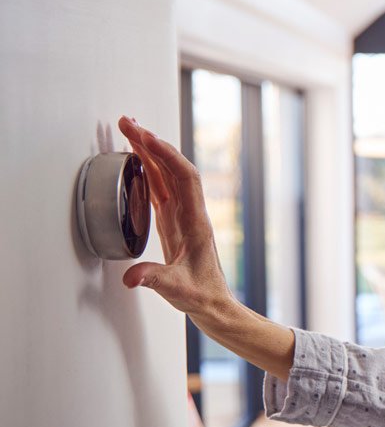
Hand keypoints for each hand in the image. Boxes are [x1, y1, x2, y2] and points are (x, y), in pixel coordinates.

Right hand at [116, 117, 235, 319]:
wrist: (214, 304)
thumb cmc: (202, 295)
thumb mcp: (177, 290)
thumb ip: (154, 280)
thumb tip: (131, 277)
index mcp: (196, 222)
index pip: (184, 178)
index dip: (166, 155)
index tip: (145, 137)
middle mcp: (191, 213)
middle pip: (173, 168)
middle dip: (152, 143)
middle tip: (127, 122)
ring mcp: (182, 216)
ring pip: (166, 175)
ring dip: (149, 152)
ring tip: (129, 130)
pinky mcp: (173, 222)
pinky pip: (160, 188)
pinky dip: (148, 170)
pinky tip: (137, 160)